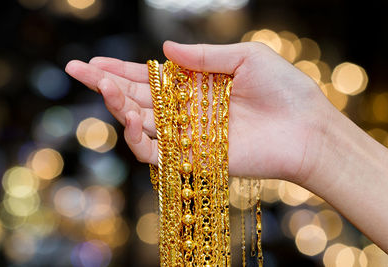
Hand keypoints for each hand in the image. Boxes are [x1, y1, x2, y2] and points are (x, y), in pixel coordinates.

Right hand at [65, 41, 333, 183]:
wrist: (306, 128)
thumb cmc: (283, 89)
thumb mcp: (245, 57)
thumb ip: (203, 56)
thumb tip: (163, 51)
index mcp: (196, 85)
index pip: (149, 78)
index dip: (119, 71)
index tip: (91, 63)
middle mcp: (187, 110)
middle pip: (137, 99)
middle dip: (107, 86)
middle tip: (81, 70)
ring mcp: (188, 135)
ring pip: (141, 125)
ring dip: (119, 108)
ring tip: (108, 89)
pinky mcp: (194, 158)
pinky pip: (157, 152)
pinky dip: (140, 140)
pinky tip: (133, 120)